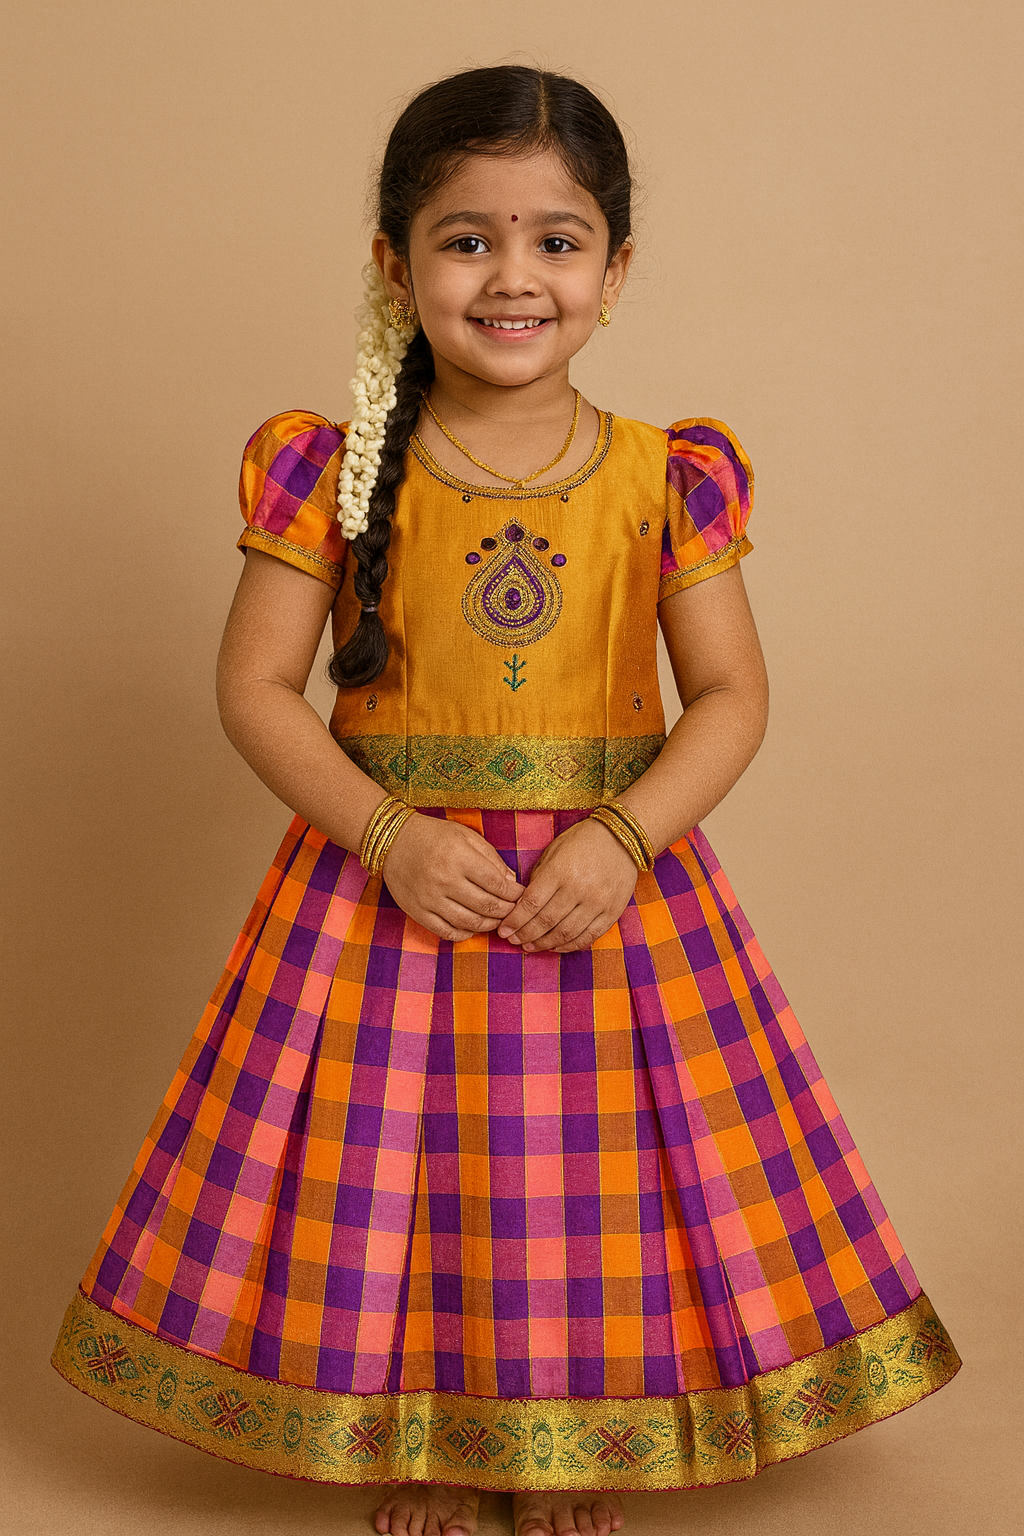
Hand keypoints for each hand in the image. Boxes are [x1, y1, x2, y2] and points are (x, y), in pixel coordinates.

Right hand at [380, 813, 526, 941]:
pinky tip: (473, 928)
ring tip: (498, 921)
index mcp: (459, 858)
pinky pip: (447, 932)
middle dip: (507, 911)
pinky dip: (465, 934)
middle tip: (515, 911)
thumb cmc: (434, 836)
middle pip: (487, 906)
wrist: (393, 841)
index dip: (514, 893)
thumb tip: (511, 881)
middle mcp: (444, 880)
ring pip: (470, 923)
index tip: (522, 895)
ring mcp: (430, 899)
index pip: (496, 884)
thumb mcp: (466, 836)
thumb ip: (491, 858)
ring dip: (490, 925)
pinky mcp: (418, 912)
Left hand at [496, 817, 638, 952]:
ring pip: (565, 933)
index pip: (531, 903)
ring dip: (544, 944)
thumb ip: (539, 878)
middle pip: (546, 921)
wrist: (622, 838)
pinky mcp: (612, 912)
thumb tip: (523, 906)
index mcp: (560, 871)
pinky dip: (569, 946)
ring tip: (530, 946)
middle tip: (513, 941)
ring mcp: (597, 902)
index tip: (503, 930)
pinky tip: (555, 946)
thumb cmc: (582, 842)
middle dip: (525, 934)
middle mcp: (579, 889)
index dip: (515, 921)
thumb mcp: (554, 852)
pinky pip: (588, 936)